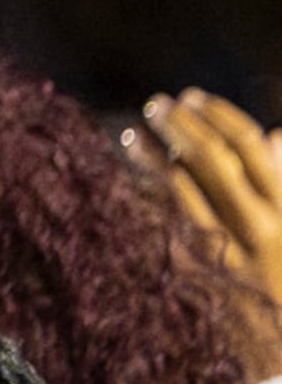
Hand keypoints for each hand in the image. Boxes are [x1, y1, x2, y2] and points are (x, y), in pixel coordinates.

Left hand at [132, 88, 281, 378]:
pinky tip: (118, 187)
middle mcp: (258, 231)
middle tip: (155, 104)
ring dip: (152, 160)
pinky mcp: (195, 287)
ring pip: (180, 194)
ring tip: (131, 135)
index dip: (220, 117)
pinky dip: (140, 207)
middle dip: (181, 126)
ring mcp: (224, 260)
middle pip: (212, 162)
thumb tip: (278, 135)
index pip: (252, 149)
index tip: (194, 97)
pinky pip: (160, 238)